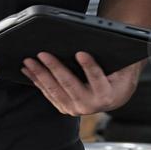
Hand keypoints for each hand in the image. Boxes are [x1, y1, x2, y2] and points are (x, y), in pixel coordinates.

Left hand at [21, 51, 140, 114]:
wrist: (115, 97)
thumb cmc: (118, 77)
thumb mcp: (122, 68)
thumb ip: (113, 58)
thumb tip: (101, 41)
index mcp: (106, 95)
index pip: (97, 78)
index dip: (89, 66)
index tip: (80, 53)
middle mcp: (90, 105)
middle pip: (69, 84)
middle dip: (54, 68)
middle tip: (43, 54)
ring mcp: (75, 108)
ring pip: (55, 90)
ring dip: (40, 74)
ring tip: (29, 61)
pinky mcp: (64, 107)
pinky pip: (49, 94)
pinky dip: (37, 81)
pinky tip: (29, 71)